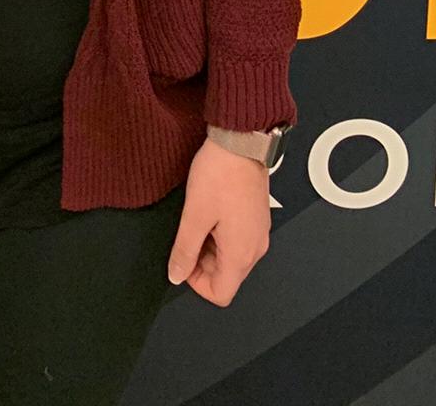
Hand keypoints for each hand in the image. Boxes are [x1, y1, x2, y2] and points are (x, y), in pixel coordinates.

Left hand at [166, 136, 271, 306]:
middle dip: (202, 264)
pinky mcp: (257, 219)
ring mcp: (259, 233)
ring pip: (232, 258)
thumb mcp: (194, 215)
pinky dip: (221, 235)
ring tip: (197, 218)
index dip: (196, 284)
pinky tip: (210, 211)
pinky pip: (238, 240)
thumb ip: (184, 250)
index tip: (183, 260)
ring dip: (210, 248)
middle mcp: (255, 249)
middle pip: (227, 276)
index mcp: (241, 254)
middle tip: (186, 235)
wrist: (242, 141)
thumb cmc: (220, 174)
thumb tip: (176, 275)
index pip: (221, 294)